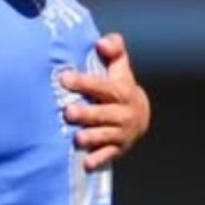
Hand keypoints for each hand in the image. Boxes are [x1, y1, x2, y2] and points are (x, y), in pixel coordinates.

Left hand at [60, 33, 150, 171]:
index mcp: (121, 91)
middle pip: (104, 113)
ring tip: (77, 137)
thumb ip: (114, 50)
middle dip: (87, 113)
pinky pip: (109, 155)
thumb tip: (103, 41)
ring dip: (92, 137)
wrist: (140, 115)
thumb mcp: (119, 66)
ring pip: (107, 135)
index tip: (64, 78)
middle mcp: (123, 113)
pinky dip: (99, 159)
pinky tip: (86, 163)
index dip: (84, 82)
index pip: (102, 86)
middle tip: (67, 111)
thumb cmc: (119, 86)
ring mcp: (121, 132)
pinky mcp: (118, 148)